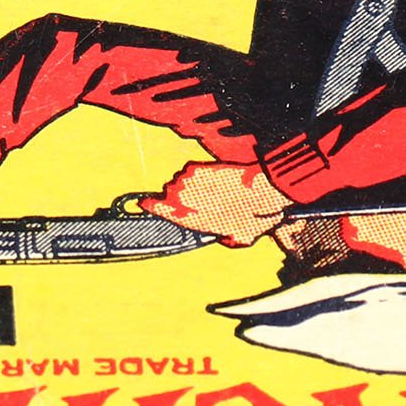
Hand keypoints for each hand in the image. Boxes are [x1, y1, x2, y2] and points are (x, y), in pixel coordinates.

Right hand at [137, 161, 290, 246]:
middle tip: (199, 205)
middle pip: (167, 195)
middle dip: (178, 200)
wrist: (260, 193)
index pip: (153, 207)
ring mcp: (186, 180)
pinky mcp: (196, 167)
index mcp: (183, 217)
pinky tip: (212, 182)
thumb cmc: (247, 218)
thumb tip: (221, 236)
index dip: (150, 206)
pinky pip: (188, 172)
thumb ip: (219, 238)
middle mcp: (179, 197)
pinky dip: (196, 176)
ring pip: (178, 182)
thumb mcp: (234, 238)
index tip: (146, 204)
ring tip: (209, 193)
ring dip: (188, 187)